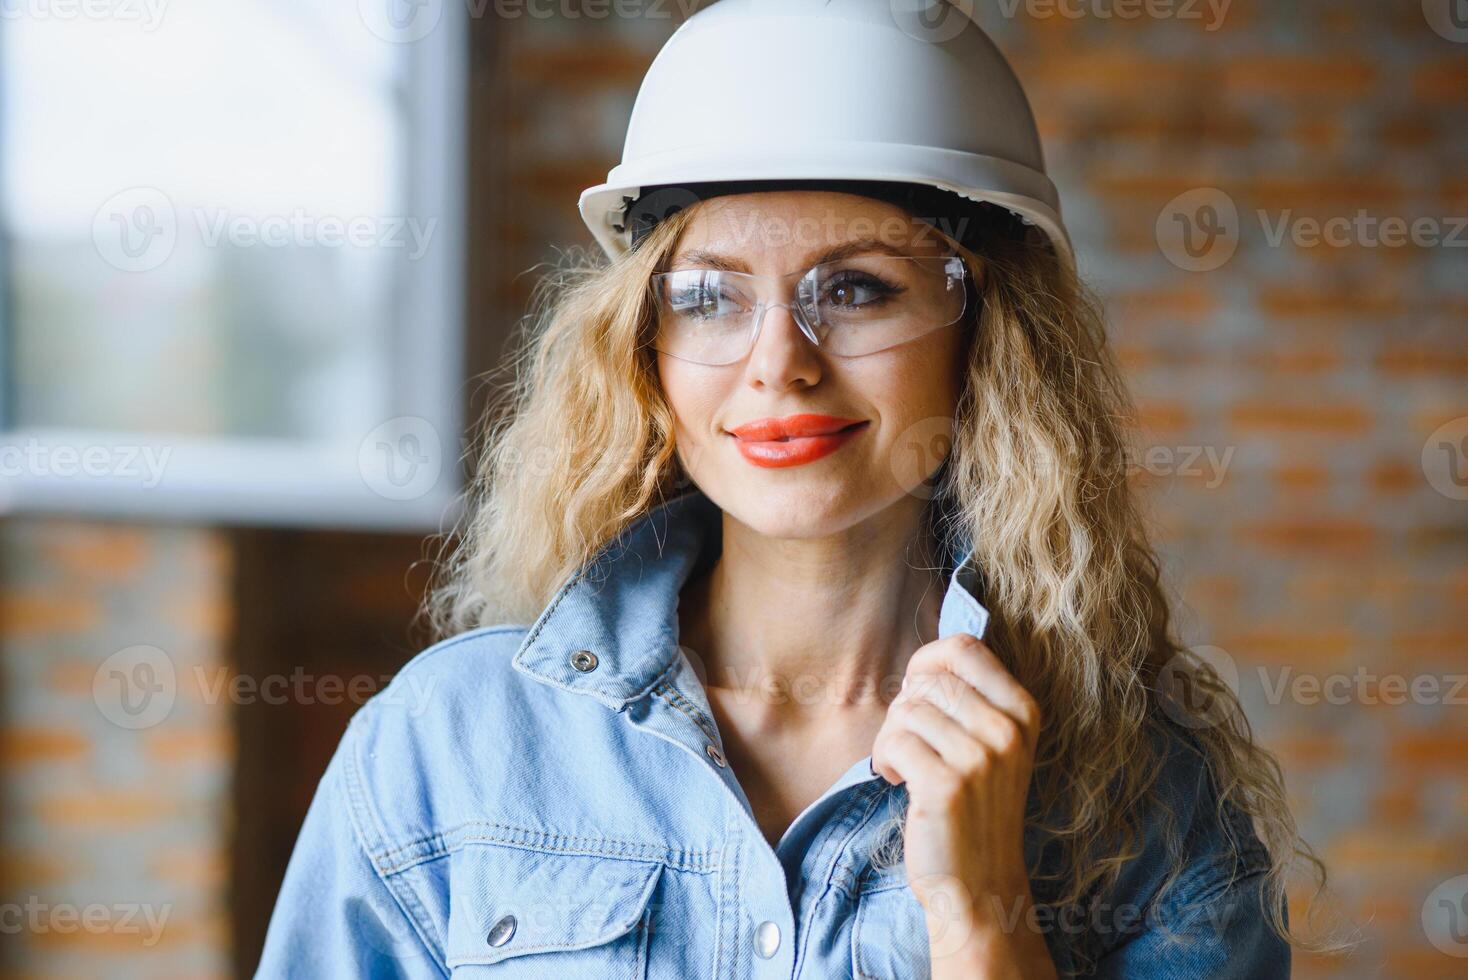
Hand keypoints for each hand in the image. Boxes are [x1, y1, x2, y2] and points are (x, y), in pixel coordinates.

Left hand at [870, 633, 1055, 978]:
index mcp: (1023, 712)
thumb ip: (970, 699)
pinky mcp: (946, 786)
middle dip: (905, 708)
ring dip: (892, 738)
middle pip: (928, 680)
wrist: (981, 884)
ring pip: (906, 710)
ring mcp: (980, 758)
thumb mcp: (993, 745)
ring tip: (907, 767)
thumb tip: (928, 655)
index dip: (927, 662)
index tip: (916, 692)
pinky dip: (885, 760)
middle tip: (910, 744)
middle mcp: (1007, 731)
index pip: (964, 648)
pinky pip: (894, 742)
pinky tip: (900, 782)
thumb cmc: (976, 807)